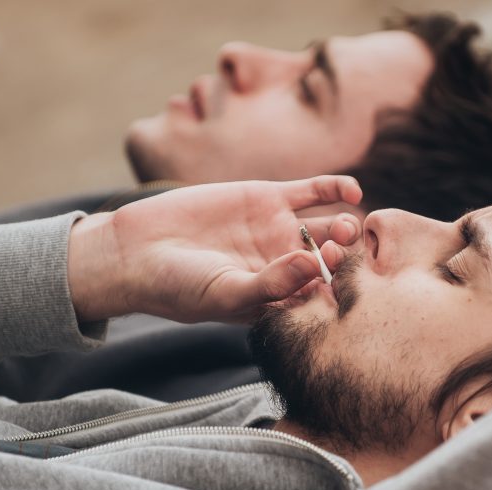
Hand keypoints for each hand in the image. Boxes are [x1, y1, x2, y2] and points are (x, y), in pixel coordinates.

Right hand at [68, 176, 361, 322]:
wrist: (138, 250)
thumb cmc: (179, 287)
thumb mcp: (225, 292)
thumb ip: (271, 284)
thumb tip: (313, 269)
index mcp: (281, 298)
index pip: (325, 295)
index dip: (340, 289)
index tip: (342, 282)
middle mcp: (286, 265)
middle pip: (332, 261)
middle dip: (345, 257)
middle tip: (344, 251)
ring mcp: (279, 230)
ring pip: (326, 226)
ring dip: (343, 226)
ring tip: (347, 227)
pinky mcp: (269, 197)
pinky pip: (313, 191)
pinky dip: (335, 189)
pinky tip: (352, 192)